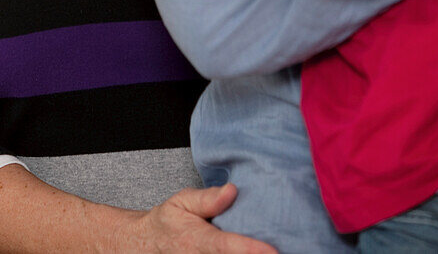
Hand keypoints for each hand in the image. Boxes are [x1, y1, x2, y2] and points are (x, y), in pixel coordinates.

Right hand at [110, 184, 277, 252]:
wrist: (150, 245)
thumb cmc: (171, 221)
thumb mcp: (182, 201)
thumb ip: (207, 198)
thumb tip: (232, 190)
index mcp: (199, 240)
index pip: (227, 247)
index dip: (250, 250)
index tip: (273, 251)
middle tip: (286, 248)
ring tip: (284, 249)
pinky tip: (259, 252)